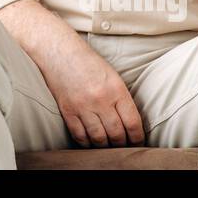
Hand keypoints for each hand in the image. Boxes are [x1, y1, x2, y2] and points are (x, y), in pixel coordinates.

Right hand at [41, 34, 144, 148]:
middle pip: (117, 134)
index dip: (137, 138)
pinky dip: (87, 143)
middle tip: (123, 147)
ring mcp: (83, 106)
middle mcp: (101, 100)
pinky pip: (80, 135)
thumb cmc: (88, 62)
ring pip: (99, 138)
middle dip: (122, 144)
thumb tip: (129, 123)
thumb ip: (121, 99)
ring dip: (105, 146)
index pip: (132, 123)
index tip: (137, 142)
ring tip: (108, 147)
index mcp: (116, 89)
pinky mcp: (67, 111)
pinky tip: (91, 143)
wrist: (59, 51)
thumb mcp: (112, 76)